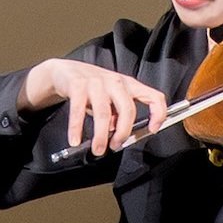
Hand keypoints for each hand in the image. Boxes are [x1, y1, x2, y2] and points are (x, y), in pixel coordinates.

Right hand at [22, 54, 164, 159]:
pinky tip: (75, 139)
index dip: (158, 113)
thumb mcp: (110, 100)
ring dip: (101, 136)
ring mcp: (96, 82)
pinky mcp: (77, 85)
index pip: (153, 96)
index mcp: (129, 85)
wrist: (64, 72)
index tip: (153, 129)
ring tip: (97, 149)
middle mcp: (115, 82)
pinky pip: (78, 110)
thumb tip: (118, 134)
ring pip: (104, 113)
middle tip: (116, 146)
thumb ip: (117, 115)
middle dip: (123, 132)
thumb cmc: (92, 87)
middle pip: (128, 109)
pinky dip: (76, 128)